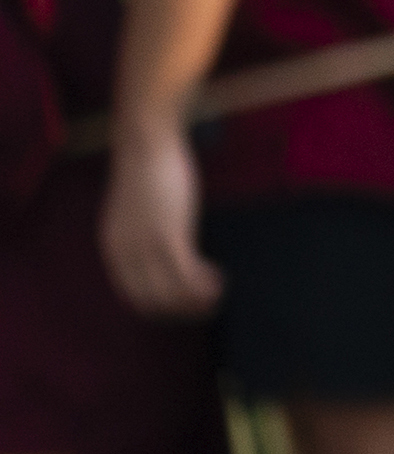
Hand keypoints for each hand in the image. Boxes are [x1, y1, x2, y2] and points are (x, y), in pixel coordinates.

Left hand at [98, 108, 222, 320]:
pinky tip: (219, 277)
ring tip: (218, 289)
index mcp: (114, 249)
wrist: (146, 143)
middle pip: (154, 303)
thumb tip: (165, 250)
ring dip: (199, 299)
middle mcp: (125, 254)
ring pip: (173, 295)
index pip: (135, 298)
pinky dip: (206, 285)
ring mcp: (146, 247)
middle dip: (184, 309)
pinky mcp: (169, 237)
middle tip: (209, 302)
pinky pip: (188, 277)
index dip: (166, 306)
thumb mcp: (136, 212)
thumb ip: (143, 233)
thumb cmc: (146, 170)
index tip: (189, 302)